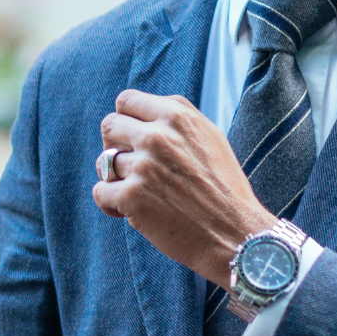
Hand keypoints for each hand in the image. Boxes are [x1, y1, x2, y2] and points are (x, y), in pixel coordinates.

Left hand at [95, 89, 275, 284]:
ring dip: (118, 180)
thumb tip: (142, 113)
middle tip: (130, 167)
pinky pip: (100, 191)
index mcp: (177, 116)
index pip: (126, 100)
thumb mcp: (210, 138)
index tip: (130, 138)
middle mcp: (158, 136)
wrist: (236, 235)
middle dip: (114, 145)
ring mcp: (143, 166)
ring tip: (141, 195)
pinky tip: (129, 212)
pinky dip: (110, 204)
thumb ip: (177, 119)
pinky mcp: (132, 197)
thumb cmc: (225, 190)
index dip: (125, 120)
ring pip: (105, 163)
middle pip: (109, 126)